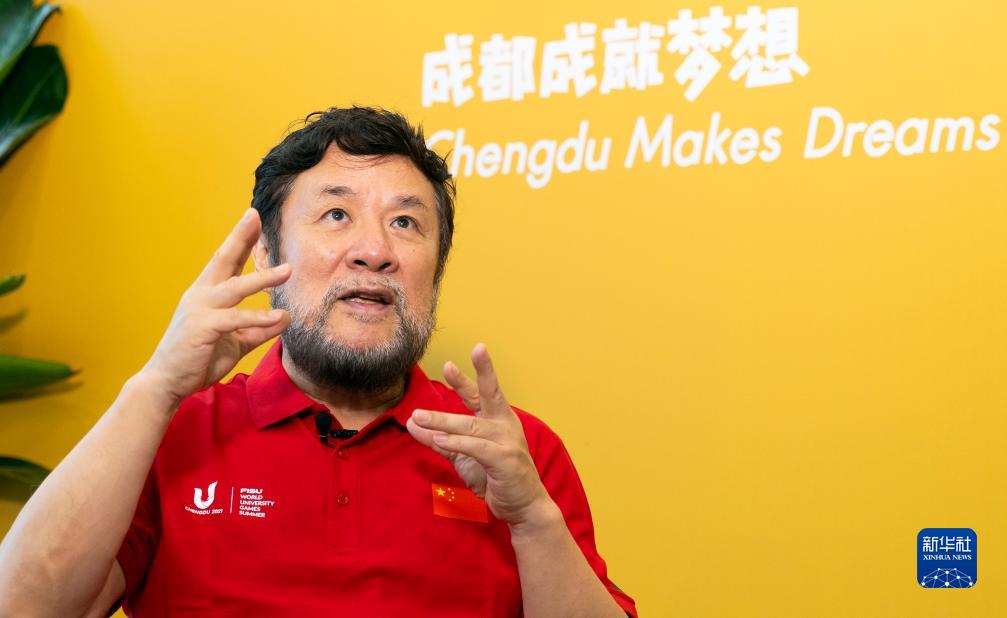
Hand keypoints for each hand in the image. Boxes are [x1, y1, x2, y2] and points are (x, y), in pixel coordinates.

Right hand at [139, 208, 291, 408]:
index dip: (240, 240)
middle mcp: (201, 295)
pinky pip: (235, 319)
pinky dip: (258, 318)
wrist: (167, 383)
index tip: (254, 219)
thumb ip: (258, 330)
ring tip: (288, 270)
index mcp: (206, 294)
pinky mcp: (202, 327)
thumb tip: (285, 318)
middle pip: (223, 260)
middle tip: (254, 216)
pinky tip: (279, 317)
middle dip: (239, 237)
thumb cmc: (198, 359)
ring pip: (235, 288)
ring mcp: (199, 309)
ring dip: (263, 278)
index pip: (226, 262)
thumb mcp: (235, 342)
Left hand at [406, 344, 554, 528]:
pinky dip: (456, 442)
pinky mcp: (505, 460)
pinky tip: (438, 438)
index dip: (472, 375)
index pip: (484, 392)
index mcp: (499, 419)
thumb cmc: (497, 477)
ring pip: (471, 426)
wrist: (524, 507)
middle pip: (482, 400)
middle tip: (445, 369)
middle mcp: (505, 425)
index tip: (459, 357)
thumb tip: (412, 424)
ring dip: (442, 422)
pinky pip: (476, 448)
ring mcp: (507, 442)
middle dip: (465, 384)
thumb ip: (440, 439)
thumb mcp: (463, 456)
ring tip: (418, 417)